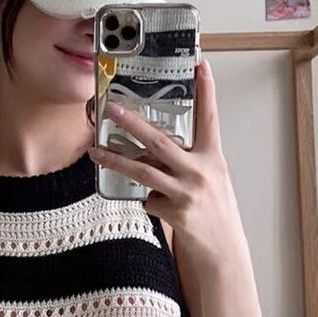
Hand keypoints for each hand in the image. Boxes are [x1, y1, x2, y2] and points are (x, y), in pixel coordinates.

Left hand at [87, 60, 246, 275]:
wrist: (222, 252)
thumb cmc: (215, 213)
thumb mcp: (210, 181)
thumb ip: (188, 164)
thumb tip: (155, 152)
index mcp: (213, 159)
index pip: (210, 118)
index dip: (206, 91)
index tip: (200, 65)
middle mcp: (201, 172)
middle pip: (161, 142)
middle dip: (133, 123)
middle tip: (112, 109)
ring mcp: (187, 193)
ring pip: (143, 171)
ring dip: (115, 161)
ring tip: (95, 153)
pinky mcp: (174, 213)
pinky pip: (147, 201)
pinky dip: (146, 202)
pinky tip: (157, 208)